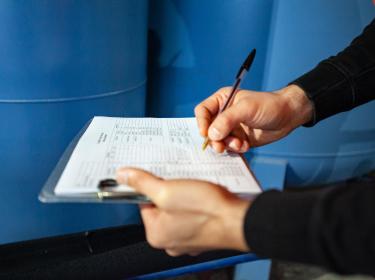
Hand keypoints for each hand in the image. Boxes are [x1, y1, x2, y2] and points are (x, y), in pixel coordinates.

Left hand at [116, 168, 249, 256]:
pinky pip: (193, 214)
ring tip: (193, 186)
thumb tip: (123, 176)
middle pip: (162, 206)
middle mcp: (171, 241)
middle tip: (179, 179)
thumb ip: (142, 183)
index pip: (144, 203)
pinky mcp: (203, 234)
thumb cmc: (206, 209)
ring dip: (184, 195)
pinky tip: (203, 195)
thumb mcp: (167, 191)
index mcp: (157, 234)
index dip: (150, 186)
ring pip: (179, 209)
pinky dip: (196, 204)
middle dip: (169, 190)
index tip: (157, 174)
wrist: (240, 220)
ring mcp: (189, 239)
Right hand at [194, 85, 312, 152]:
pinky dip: (235, 149)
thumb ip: (227, 120)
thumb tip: (211, 134)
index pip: (203, 111)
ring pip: (218, 140)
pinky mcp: (238, 139)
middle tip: (220, 147)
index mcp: (222, 100)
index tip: (205, 134)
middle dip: (214, 139)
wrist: (288, 116)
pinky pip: (229, 147)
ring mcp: (231, 128)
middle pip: (208, 129)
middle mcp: (224, 114)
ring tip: (239, 144)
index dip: (201, 122)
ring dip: (226, 145)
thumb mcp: (246, 108)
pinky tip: (245, 146)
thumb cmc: (269, 105)